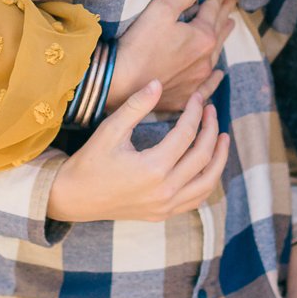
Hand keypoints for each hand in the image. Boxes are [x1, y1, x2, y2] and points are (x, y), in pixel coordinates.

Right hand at [46, 79, 230, 222]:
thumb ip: (136, 106)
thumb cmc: (90, 161)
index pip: (186, 134)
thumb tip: (158, 83)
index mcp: (153, 169)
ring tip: (222, 137)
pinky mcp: (163, 214)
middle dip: (210, 129)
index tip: (199, 97)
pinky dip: (207, 181)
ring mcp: (166, 206)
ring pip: (207, 182)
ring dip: (218, 158)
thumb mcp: (110, 129)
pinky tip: (208, 165)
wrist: (74, 197)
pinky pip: (196, 199)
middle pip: (202, 156)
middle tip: (211, 110)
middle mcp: (164, 191)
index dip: (195, 112)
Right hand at [107, 0, 233, 111]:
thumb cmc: (139, 44)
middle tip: (231, 4)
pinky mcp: (184, 97)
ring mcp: (196, 81)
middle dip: (224, 15)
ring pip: (214, 56)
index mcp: (204, 37)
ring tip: (229, 27)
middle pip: (218, 32)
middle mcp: (205, 60)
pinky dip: (213, 78)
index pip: (213, 11)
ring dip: (222, 39)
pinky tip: (218, 75)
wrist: (120, 83)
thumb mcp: (161, 9)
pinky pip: (206, 87)